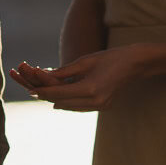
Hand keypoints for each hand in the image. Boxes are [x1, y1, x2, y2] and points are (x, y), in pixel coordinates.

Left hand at [9, 48, 145, 111]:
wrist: (136, 64)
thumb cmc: (110, 57)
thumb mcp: (85, 61)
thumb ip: (64, 72)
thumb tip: (44, 79)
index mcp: (90, 89)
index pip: (59, 92)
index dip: (43, 90)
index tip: (29, 88)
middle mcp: (95, 101)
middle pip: (62, 102)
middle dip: (47, 96)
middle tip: (32, 91)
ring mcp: (100, 106)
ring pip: (70, 107)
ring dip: (56, 100)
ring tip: (43, 94)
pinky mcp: (103, 106)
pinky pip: (79, 107)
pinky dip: (68, 102)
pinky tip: (59, 98)